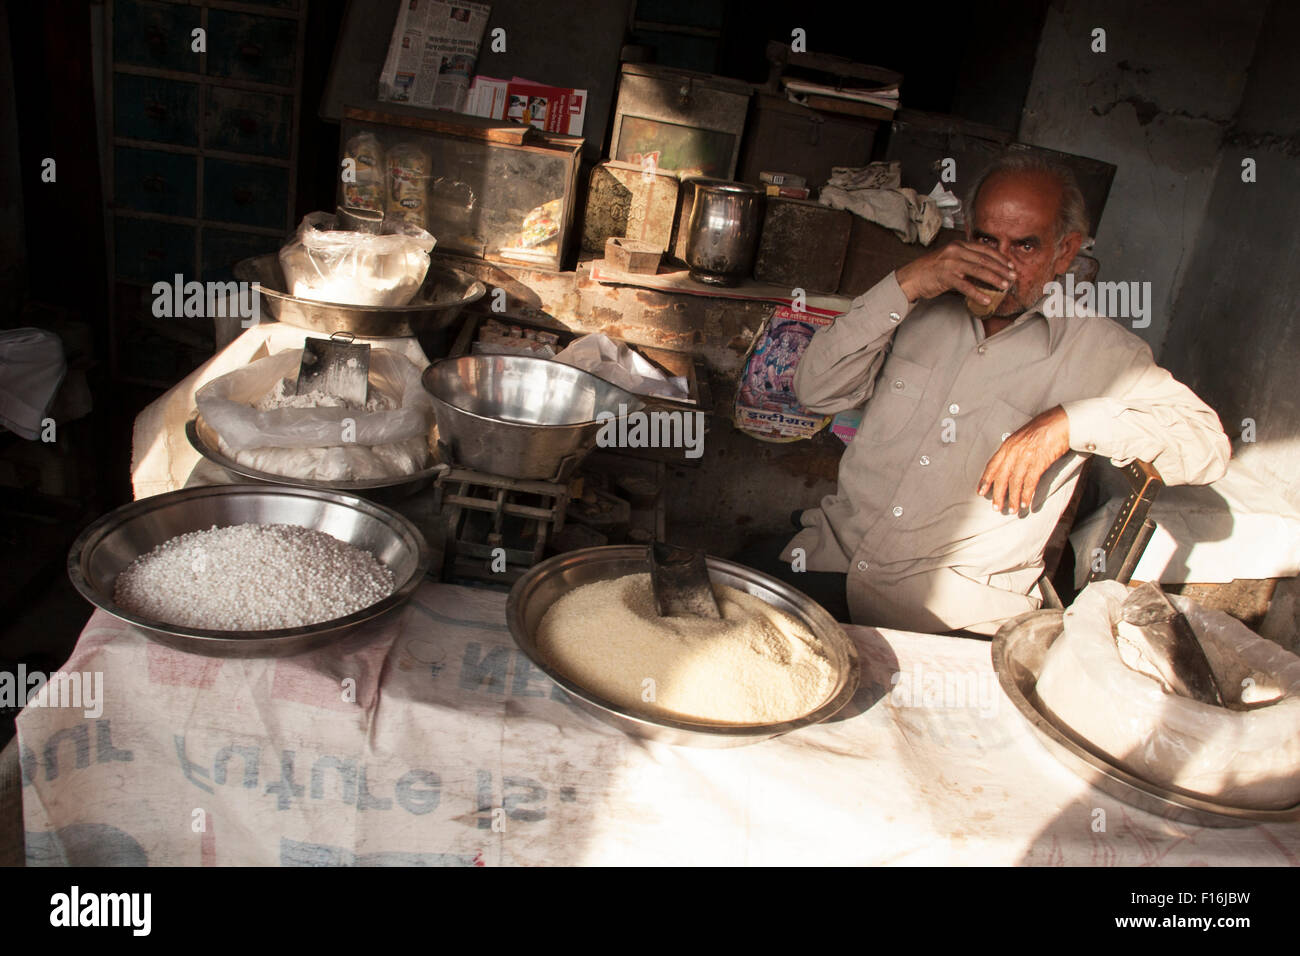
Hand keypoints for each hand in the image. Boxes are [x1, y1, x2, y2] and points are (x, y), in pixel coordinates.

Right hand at [896, 240, 1016, 304]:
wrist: (910, 278)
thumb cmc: (930, 271)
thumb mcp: (949, 259)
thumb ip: (965, 261)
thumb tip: (985, 270)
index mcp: (958, 244)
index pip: (985, 249)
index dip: (1000, 257)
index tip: (1010, 265)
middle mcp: (955, 251)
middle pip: (985, 259)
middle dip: (1001, 269)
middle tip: (1013, 277)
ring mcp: (950, 263)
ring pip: (978, 270)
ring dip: (994, 279)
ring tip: (1005, 286)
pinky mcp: (945, 277)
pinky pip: (966, 286)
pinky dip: (978, 293)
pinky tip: (987, 299)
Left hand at [978, 406, 1070, 512]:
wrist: (1062, 422)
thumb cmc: (1044, 427)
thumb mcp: (1022, 436)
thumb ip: (1013, 449)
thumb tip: (1007, 463)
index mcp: (1008, 444)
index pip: (992, 465)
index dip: (986, 480)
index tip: (981, 491)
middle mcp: (1014, 451)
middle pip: (1001, 477)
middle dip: (997, 494)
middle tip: (996, 507)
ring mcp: (1026, 457)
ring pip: (1015, 482)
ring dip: (1013, 499)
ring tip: (1011, 510)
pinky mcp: (1039, 462)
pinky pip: (1030, 482)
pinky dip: (1027, 494)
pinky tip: (1025, 503)